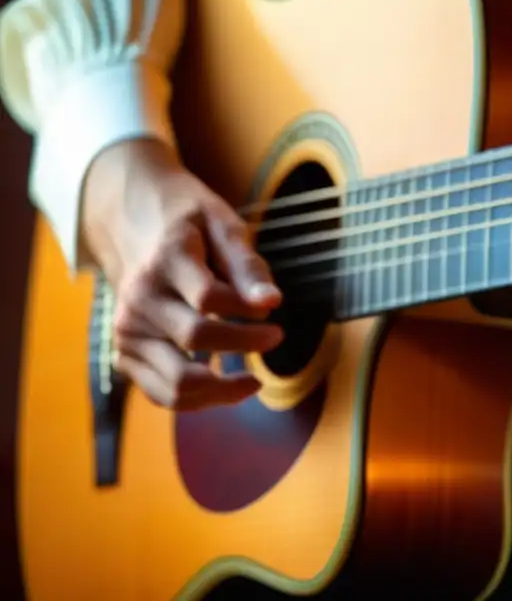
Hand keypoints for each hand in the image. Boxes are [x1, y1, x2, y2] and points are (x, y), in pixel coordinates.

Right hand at [83, 140, 283, 410]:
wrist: (130, 225)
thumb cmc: (189, 225)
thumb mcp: (223, 225)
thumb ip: (247, 265)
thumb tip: (272, 303)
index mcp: (165, 260)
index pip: (208, 297)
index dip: (246, 310)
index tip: (274, 313)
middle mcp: (139, 299)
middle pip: (194, 337)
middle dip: (244, 343)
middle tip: (275, 337)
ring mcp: (128, 331)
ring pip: (176, 381)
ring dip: (223, 389)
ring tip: (253, 380)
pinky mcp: (124, 354)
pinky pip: (162, 393)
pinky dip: (198, 399)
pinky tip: (226, 384)